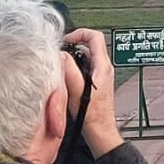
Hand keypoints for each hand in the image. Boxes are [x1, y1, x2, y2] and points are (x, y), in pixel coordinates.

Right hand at [62, 28, 121, 154]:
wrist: (99, 130)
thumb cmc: (92, 115)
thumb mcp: (77, 90)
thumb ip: (69, 70)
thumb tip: (61, 54)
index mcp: (103, 65)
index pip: (95, 36)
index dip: (79, 33)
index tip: (66, 40)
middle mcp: (104, 68)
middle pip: (89, 46)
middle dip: (73, 47)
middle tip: (60, 54)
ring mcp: (100, 75)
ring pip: (85, 58)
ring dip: (72, 60)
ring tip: (61, 68)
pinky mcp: (96, 82)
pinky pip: (84, 68)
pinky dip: (73, 70)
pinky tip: (65, 80)